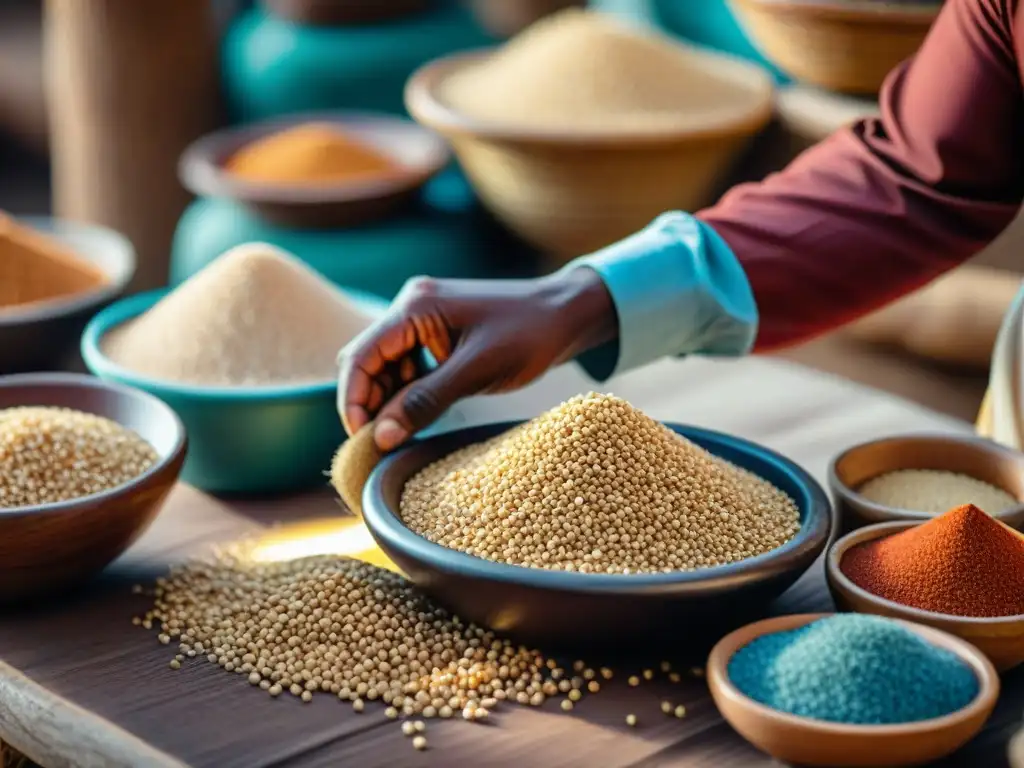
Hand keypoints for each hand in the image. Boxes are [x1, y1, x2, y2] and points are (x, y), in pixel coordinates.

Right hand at [338, 268, 616, 450]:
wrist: (568, 315)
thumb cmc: (530, 335)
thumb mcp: (477, 371)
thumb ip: (426, 401)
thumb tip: (381, 436)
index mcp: (415, 306)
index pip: (361, 354)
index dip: (353, 398)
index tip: (361, 437)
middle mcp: (412, 307)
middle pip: (367, 360)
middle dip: (366, 402)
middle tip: (376, 443)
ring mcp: (425, 320)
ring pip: (386, 367)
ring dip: (386, 401)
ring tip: (395, 435)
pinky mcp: (439, 335)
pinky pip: (409, 367)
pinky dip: (406, 394)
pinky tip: (414, 418)